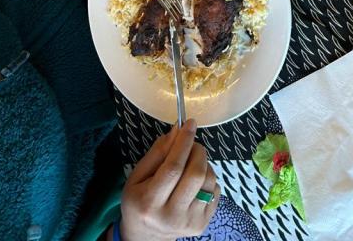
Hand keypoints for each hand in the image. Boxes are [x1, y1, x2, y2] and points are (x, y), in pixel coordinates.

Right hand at [120, 120, 219, 240]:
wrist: (145, 237)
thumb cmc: (139, 201)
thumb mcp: (137, 176)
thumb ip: (157, 152)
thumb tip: (178, 130)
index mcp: (149, 203)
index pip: (173, 168)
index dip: (184, 142)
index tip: (190, 123)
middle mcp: (170, 216)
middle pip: (195, 174)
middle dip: (197, 150)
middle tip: (192, 144)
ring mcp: (189, 223)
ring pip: (209, 180)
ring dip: (203, 163)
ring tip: (191, 164)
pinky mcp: (202, 225)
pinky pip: (215, 190)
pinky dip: (208, 179)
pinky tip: (194, 182)